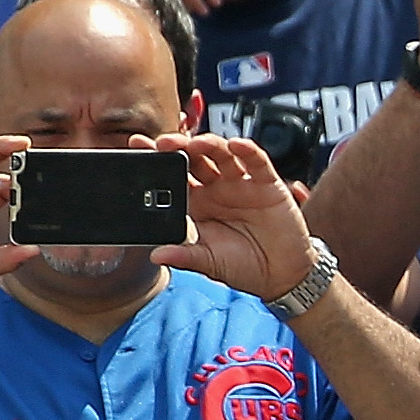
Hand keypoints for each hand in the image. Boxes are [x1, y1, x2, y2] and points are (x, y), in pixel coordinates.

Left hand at [156, 130, 323, 297]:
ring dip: (209, 145)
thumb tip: (156, 255)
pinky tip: (237, 145)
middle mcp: (217, 189)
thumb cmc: (243, 266)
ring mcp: (241, 183)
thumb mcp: (209, 263)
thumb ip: (185, 256)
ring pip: (222, 155)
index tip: (137, 147)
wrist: (281, 276)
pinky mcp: (267, 184)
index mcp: (197, 204)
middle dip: (179, 148)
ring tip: (196, 143)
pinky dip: (248, 151)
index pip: (173, 176)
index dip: (157, 160)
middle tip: (163, 142)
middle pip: (195, 159)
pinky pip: (257, 162)